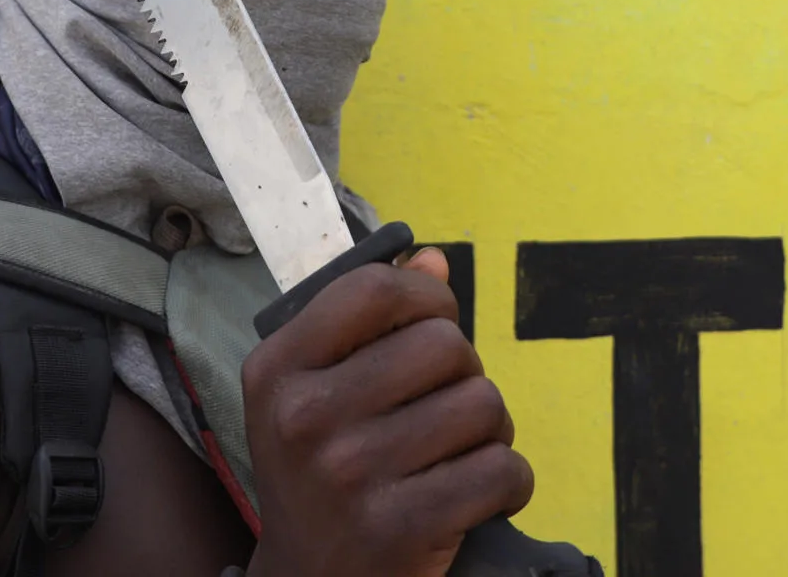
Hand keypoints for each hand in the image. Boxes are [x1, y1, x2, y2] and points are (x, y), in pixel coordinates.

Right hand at [241, 249, 533, 576]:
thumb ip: (369, 323)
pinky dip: (509, 481)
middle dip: (465, 372)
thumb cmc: (321, 478)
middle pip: (444, 344)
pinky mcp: (400, 528)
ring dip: (490, 429)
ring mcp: (350, 475)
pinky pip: (501, 470)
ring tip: (460, 451)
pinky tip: (478, 494)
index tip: (435, 319)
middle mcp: (305, 418)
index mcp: (278, 370)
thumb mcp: (314, 395)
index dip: (426, 295)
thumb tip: (433, 259)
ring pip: (481, 404)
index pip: (373, 288)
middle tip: (446, 406)